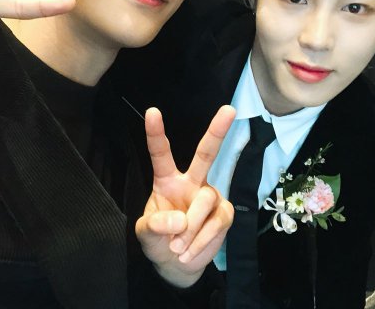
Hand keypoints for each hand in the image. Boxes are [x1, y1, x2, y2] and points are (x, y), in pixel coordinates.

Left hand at [136, 105, 235, 287]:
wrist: (178, 264)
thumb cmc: (159, 240)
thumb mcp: (145, 234)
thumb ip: (154, 225)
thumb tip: (180, 220)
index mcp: (167, 180)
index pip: (161, 154)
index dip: (156, 134)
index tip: (151, 112)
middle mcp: (192, 182)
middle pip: (206, 153)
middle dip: (217, 131)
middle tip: (228, 110)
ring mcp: (210, 196)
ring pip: (205, 199)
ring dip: (191, 228)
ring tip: (177, 247)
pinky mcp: (224, 213)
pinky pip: (217, 222)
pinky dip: (202, 240)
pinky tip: (188, 252)